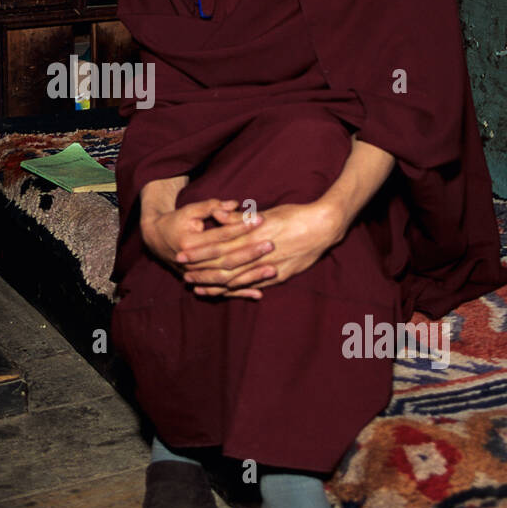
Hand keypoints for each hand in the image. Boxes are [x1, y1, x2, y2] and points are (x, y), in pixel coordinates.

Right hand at [142, 199, 272, 299]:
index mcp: (190, 242)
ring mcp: (197, 276)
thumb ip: (212, 206)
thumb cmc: (175, 221)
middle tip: (271, 244)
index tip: (260, 219)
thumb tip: (235, 204)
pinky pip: (223, 291)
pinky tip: (259, 294)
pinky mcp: (201, 283)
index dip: (240, 227)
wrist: (155, 240)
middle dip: (250, 253)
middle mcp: (193, 263)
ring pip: (227, 278)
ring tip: (272, 269)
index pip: (220, 235)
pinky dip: (241, 293)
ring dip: (250, 275)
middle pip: (226, 259)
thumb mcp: (190, 210)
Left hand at [178, 201, 342, 297]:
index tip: (182, 255)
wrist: (324, 227)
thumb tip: (217, 215)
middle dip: (202, 272)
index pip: (219, 247)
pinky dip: (239, 291)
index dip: (199, 253)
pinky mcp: (280, 276)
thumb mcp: (265, 213)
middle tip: (184, 276)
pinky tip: (226, 294)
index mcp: (252, 237)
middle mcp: (258, 255)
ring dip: (216, 285)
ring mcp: (269, 268)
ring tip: (199, 287)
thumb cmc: (294, 215)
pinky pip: (254, 286)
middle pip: (224, 267)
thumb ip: (239, 219)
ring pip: (237, 281)